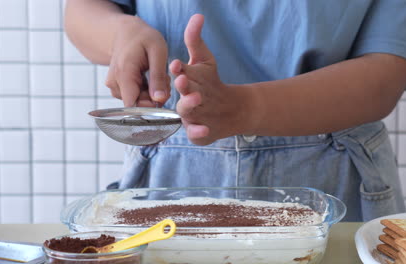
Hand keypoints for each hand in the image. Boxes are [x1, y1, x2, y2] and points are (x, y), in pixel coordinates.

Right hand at [106, 16, 169, 106]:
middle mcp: (114, 83)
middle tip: (165, 81)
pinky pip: (134, 97)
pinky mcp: (117, 88)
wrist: (126, 32)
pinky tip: (150, 79)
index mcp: (123, 73)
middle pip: (137, 104)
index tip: (163, 93)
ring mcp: (114, 86)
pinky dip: (146, 92)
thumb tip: (159, 100)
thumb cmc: (143, 37)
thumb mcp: (158, 52)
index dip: (150, 106)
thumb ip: (158, 77)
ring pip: (137, 101)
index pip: (133, 105)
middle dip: (155, 98)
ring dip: (152, 94)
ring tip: (158, 76)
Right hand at [170, 14, 249, 144]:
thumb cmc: (211, 82)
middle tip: (183, 79)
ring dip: (188, 105)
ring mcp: (189, 117)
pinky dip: (198, 132)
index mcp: (183, 82)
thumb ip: (196, 41)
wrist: (228, 108)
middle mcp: (182, 100)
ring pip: (185, 113)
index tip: (178, 64)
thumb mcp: (205, 60)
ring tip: (195, 98)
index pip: (178, 74)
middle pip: (179, 93)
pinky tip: (205, 130)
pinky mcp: (197, 132)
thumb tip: (198, 16)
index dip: (177, 70)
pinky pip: (195, 134)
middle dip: (182, 86)